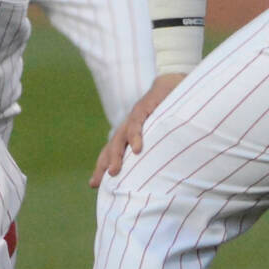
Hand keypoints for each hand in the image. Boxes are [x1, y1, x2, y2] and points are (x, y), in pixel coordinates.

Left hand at [92, 73, 182, 187]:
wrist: (174, 83)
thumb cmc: (169, 111)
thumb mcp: (160, 134)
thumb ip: (155, 150)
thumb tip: (159, 175)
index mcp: (130, 133)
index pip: (112, 151)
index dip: (102, 166)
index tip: (94, 185)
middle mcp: (129, 126)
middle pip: (111, 147)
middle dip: (104, 165)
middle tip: (98, 183)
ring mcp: (135, 116)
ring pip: (121, 137)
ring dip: (116, 155)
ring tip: (114, 172)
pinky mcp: (145, 107)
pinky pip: (137, 122)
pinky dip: (136, 135)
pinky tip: (137, 148)